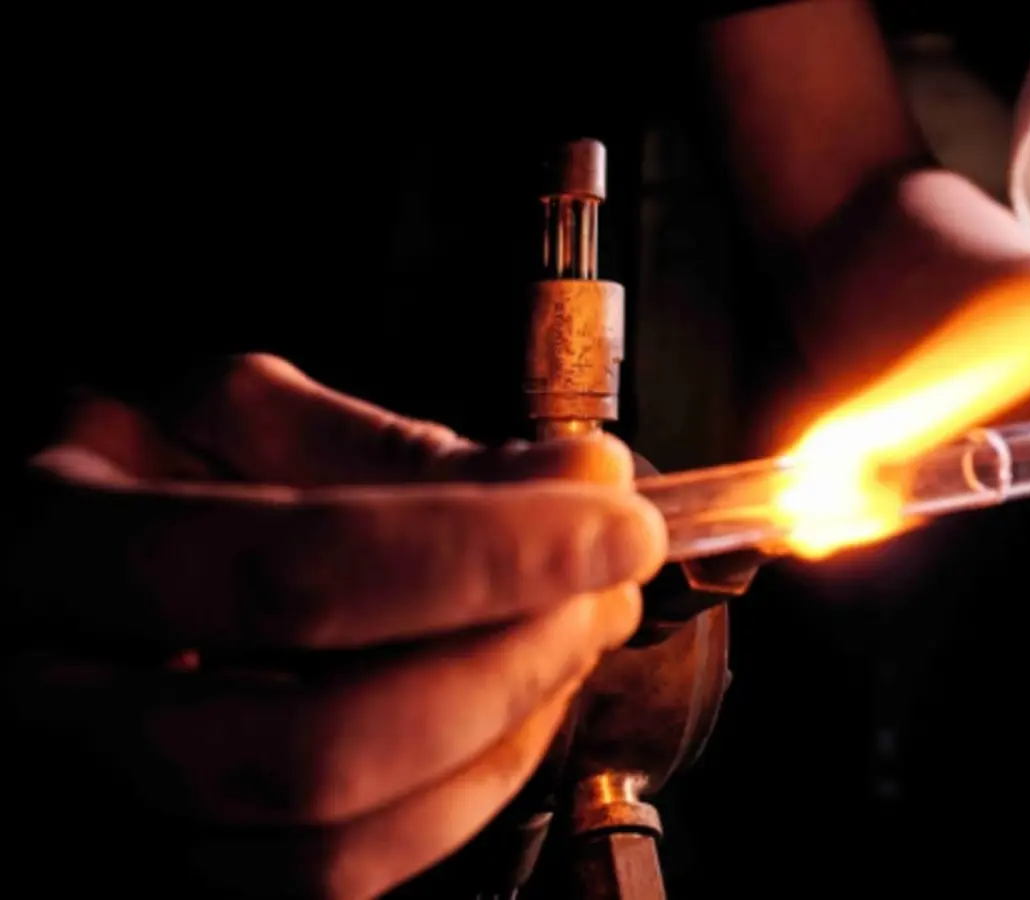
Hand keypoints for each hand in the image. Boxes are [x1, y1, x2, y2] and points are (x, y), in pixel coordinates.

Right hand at [3, 354, 666, 898]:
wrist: (44, 553)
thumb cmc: (139, 465)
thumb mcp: (241, 415)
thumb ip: (401, 456)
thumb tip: (578, 480)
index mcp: (60, 541)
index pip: (295, 570)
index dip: (481, 553)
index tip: (614, 519)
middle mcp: (52, 701)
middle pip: (313, 744)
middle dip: (504, 667)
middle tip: (605, 586)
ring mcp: (107, 805)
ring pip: (328, 845)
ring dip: (500, 738)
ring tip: (573, 631)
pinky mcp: (178, 853)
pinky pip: (335, 879)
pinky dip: (459, 796)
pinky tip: (507, 705)